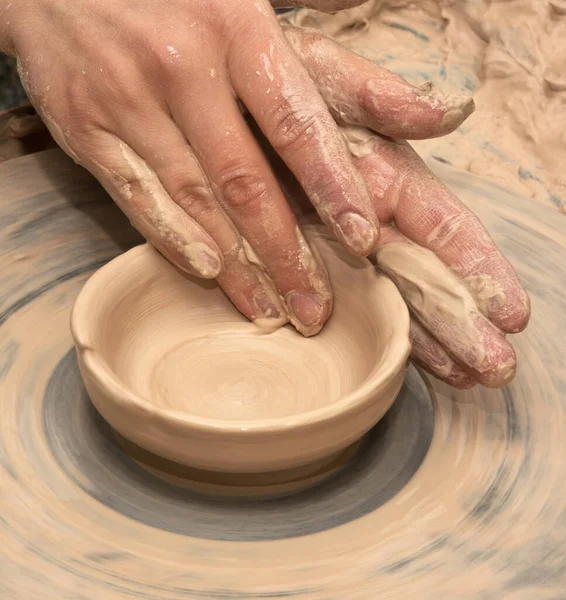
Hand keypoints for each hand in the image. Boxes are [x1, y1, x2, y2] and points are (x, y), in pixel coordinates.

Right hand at [1, 0, 388, 337]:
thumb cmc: (187, 4)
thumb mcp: (267, 20)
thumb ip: (355, 78)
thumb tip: (444, 114)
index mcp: (240, 30)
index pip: (296, 123)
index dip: (331, 186)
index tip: (362, 240)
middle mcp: (184, 67)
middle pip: (245, 181)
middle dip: (285, 254)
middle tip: (314, 311)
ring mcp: (129, 99)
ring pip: (193, 200)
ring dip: (237, 265)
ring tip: (272, 312)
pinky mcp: (87, 129)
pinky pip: (136, 197)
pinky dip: (173, 241)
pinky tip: (208, 275)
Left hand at [280, 26, 530, 387]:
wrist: (210, 103)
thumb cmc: (269, 86)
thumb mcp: (321, 78)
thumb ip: (378, 98)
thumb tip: (452, 112)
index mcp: (383, 176)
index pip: (442, 226)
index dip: (477, 266)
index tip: (511, 310)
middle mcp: (368, 219)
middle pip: (424, 276)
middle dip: (463, 321)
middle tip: (497, 366)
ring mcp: (335, 248)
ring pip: (392, 300)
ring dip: (430, 340)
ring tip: (468, 376)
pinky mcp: (298, 265)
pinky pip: (341, 307)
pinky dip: (374, 335)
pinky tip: (404, 365)